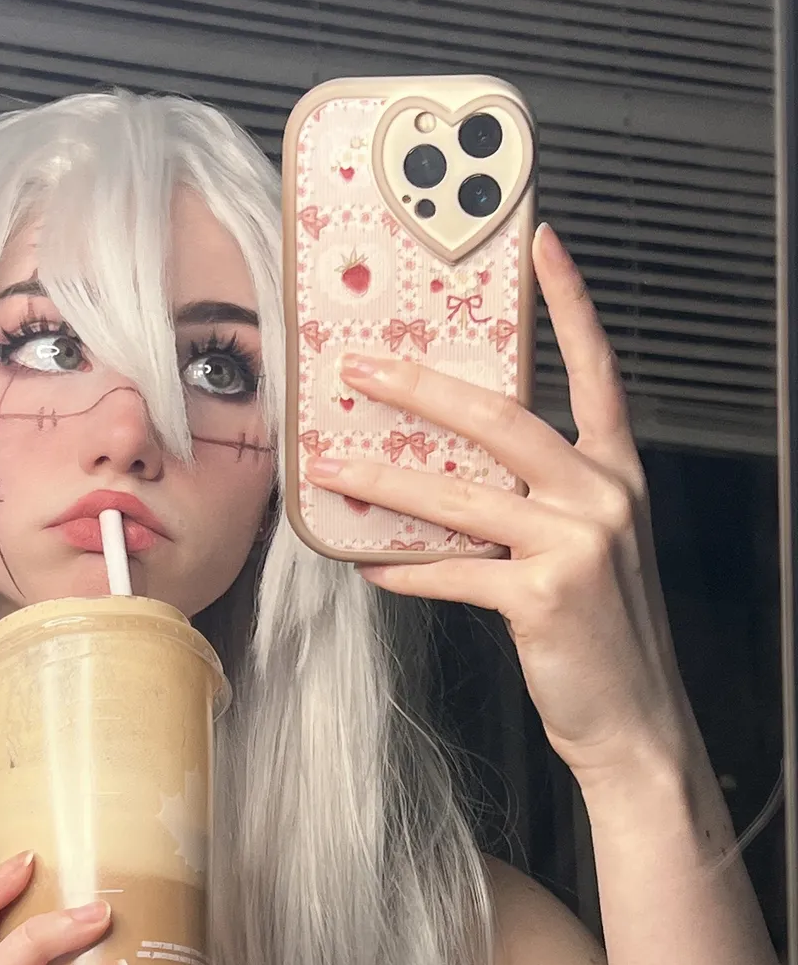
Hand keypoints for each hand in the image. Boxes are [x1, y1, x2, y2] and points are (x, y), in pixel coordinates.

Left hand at [304, 224, 693, 784]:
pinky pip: (454, 570)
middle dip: (421, 388)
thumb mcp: (581, 546)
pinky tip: (365, 563)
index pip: (596, 370)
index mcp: (613, 471)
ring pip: (461, 495)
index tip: (543, 245)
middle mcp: (603, 494)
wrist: (635, 719)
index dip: (570, 304)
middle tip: (359, 368)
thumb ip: (530, 501)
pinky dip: (404, 568)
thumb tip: (437, 473)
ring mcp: (579, 543)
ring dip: (385, 480)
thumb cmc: (599, 631)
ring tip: (329, 467)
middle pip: (502, 418)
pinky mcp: (546, 596)